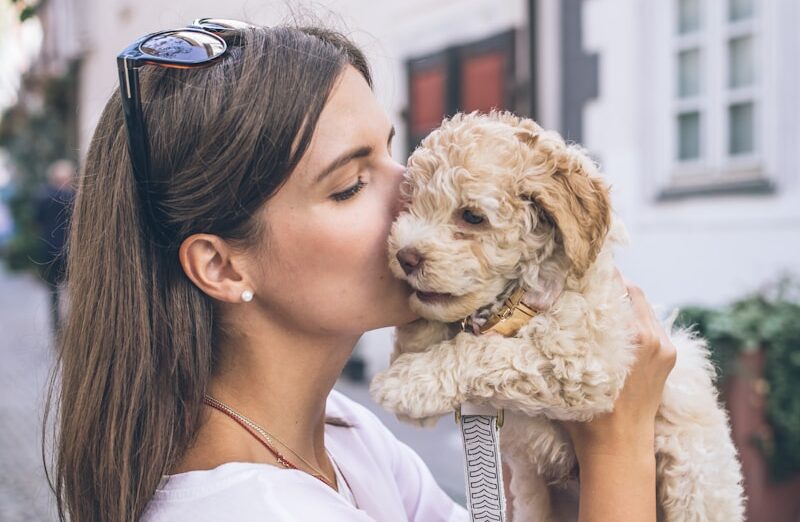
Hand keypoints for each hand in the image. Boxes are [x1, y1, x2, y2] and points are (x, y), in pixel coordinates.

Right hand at [562, 267, 676, 460]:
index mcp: (631, 337)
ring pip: (643, 305)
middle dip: (610, 283)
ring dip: (622, 299)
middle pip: (632, 290)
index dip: (598, 273)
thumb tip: (540, 310)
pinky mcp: (669, 355)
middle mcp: (652, 336)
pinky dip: (634, 316)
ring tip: (598, 299)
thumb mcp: (570, 371)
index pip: (616, 287)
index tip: (580, 265)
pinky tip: (614, 322)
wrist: (620, 448)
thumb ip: (564, 338)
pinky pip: (651, 323)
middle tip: (585, 278)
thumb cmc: (588, 415)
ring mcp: (664, 346)